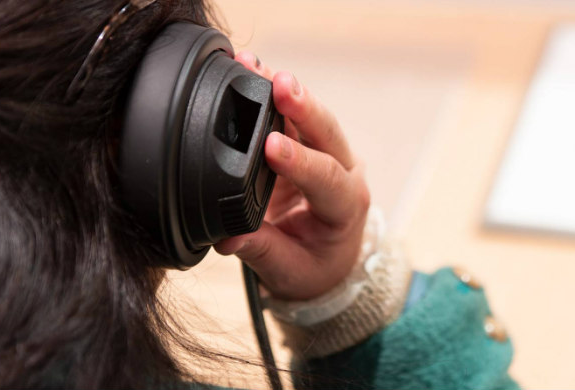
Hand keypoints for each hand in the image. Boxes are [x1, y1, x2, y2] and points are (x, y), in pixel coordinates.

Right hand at [214, 52, 369, 300]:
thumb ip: (261, 251)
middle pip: (327, 133)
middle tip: (280, 85)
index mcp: (347, 206)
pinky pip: (289, 113)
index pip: (327, 178)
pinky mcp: (304, 143)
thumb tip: (228, 236)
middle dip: (303, 106)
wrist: (324, 260)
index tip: (272, 146)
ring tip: (254, 66)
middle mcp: (343, 171)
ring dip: (281, 90)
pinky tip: (250, 68)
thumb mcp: (289, 270)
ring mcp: (325, 153)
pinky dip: (268, 92)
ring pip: (308, 115)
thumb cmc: (312, 266)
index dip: (300, 161)